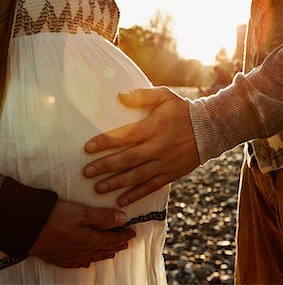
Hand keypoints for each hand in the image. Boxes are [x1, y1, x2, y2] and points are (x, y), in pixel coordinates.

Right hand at [29, 201, 134, 267]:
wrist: (28, 228)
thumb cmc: (55, 217)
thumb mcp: (82, 213)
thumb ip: (103, 217)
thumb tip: (123, 219)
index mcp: (89, 241)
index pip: (112, 240)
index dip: (124, 236)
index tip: (133, 232)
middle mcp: (82, 253)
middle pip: (104, 250)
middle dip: (116, 246)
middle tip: (125, 242)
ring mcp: (70, 257)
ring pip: (92, 257)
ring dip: (104, 253)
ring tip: (112, 251)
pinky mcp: (59, 258)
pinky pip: (78, 263)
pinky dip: (88, 260)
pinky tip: (86, 261)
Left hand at [83, 87, 199, 205]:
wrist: (210, 129)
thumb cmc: (182, 110)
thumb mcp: (164, 96)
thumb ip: (142, 95)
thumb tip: (120, 96)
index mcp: (154, 127)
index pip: (125, 136)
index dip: (105, 142)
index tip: (88, 148)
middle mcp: (158, 147)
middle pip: (127, 159)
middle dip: (105, 167)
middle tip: (86, 173)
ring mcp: (165, 163)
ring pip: (137, 176)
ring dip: (116, 183)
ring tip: (98, 189)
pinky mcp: (171, 174)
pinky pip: (151, 187)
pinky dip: (136, 195)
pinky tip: (121, 200)